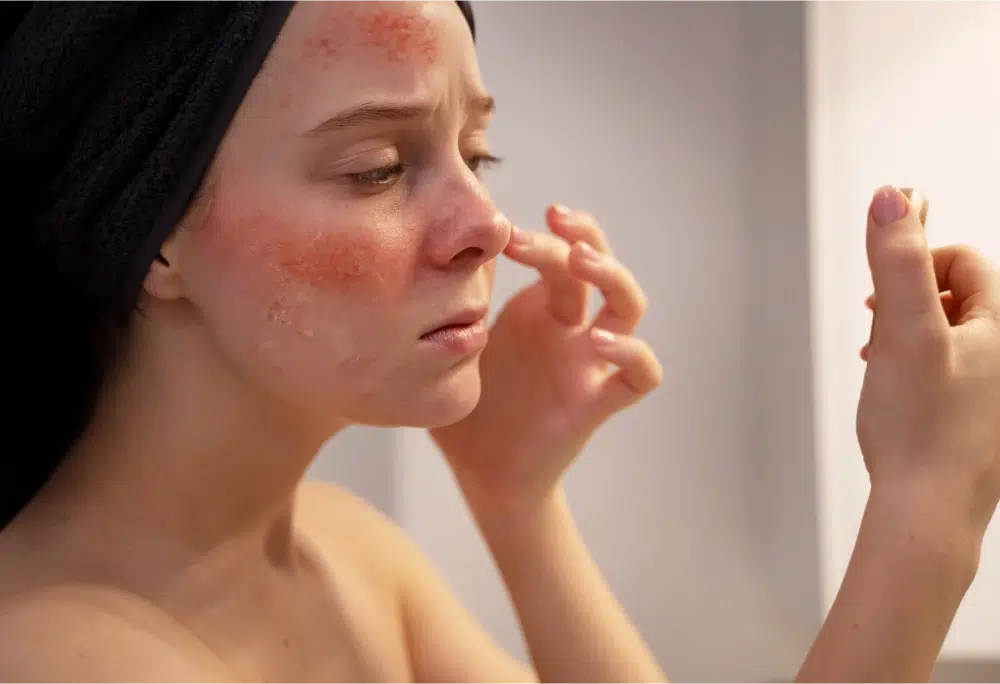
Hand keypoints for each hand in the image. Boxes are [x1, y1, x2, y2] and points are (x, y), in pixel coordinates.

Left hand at [430, 205, 661, 514]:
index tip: (506, 230)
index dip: (543, 235)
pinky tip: (601, 342)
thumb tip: (429, 252)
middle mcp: (570, 330)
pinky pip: (639, 377)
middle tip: (554, 219)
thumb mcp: (449, 350)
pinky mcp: (595, 402)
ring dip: (614, 276)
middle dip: (583, 235)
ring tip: (582, 261)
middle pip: (599, 266)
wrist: (481, 475)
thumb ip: (446, 306)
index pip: (558, 255)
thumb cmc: (466, 411)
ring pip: (629, 307)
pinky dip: (633, 354)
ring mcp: (587, 363)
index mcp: (539, 311)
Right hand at [857, 185, 999, 536]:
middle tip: (876, 324)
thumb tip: (893, 196)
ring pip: (951, 340)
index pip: (968, 263)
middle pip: (960, 300)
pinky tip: (896, 396)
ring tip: (881, 360)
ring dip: (910, 338)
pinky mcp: (978, 427)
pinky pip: (949, 378)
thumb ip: (898, 260)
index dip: (919, 261)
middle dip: (910, 302)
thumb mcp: (904, 331)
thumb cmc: (920, 430)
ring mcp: (994, 396)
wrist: (928, 512)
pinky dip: (918, 373)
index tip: (882, 289)